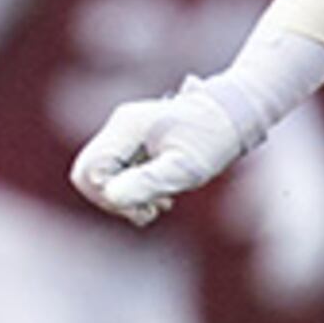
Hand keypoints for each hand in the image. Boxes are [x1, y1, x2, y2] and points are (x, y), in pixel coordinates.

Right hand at [69, 75, 257, 225]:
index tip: (145, 205)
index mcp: (126, 128)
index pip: (88, 172)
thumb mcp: (186, 167)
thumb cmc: (214, 139)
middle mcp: (118, 126)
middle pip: (89, 175)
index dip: (109, 196)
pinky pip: (116, 170)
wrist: (235, 113)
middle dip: (115, 199)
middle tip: (151, 209)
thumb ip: (148, 181)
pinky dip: (132, 187)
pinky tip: (160, 194)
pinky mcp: (133, 140)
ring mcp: (124, 132)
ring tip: (161, 203)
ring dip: (125, 196)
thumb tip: (112, 198)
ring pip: (101, 175)